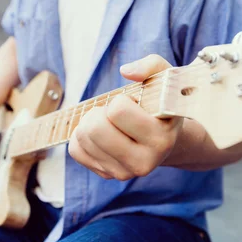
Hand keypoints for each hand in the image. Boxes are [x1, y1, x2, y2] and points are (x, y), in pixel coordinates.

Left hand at [69, 55, 182, 179]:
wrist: (165, 138)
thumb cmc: (161, 104)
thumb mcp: (164, 79)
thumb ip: (150, 66)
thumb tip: (125, 71)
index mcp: (161, 139)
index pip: (118, 110)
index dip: (121, 101)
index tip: (134, 104)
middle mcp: (144, 163)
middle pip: (95, 129)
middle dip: (99, 112)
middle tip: (114, 112)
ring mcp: (124, 173)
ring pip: (82, 139)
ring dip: (90, 122)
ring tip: (110, 122)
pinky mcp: (107, 175)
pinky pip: (75, 150)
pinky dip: (82, 137)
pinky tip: (101, 134)